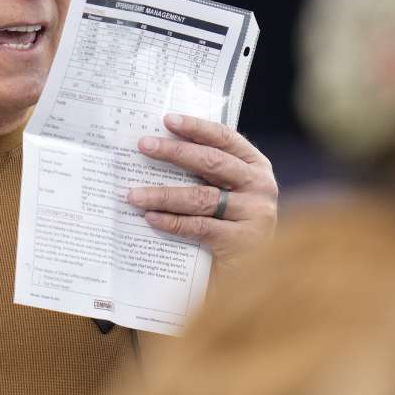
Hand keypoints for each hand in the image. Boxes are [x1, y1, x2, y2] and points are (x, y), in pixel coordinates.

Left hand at [127, 113, 278, 275]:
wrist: (254, 273)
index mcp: (256, 167)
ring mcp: (255, 214)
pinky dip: (172, 221)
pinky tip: (150, 218)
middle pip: (211, 163)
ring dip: (163, 194)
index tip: (168, 120)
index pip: (226, 138)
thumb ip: (207, 173)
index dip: (196, 128)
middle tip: (144, 145)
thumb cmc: (232, 226)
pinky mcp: (243, 241)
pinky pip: (199, 226)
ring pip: (201, 197)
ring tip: (134, 193)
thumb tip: (161, 148)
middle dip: (174, 152)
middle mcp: (260, 186)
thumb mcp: (228, 193)